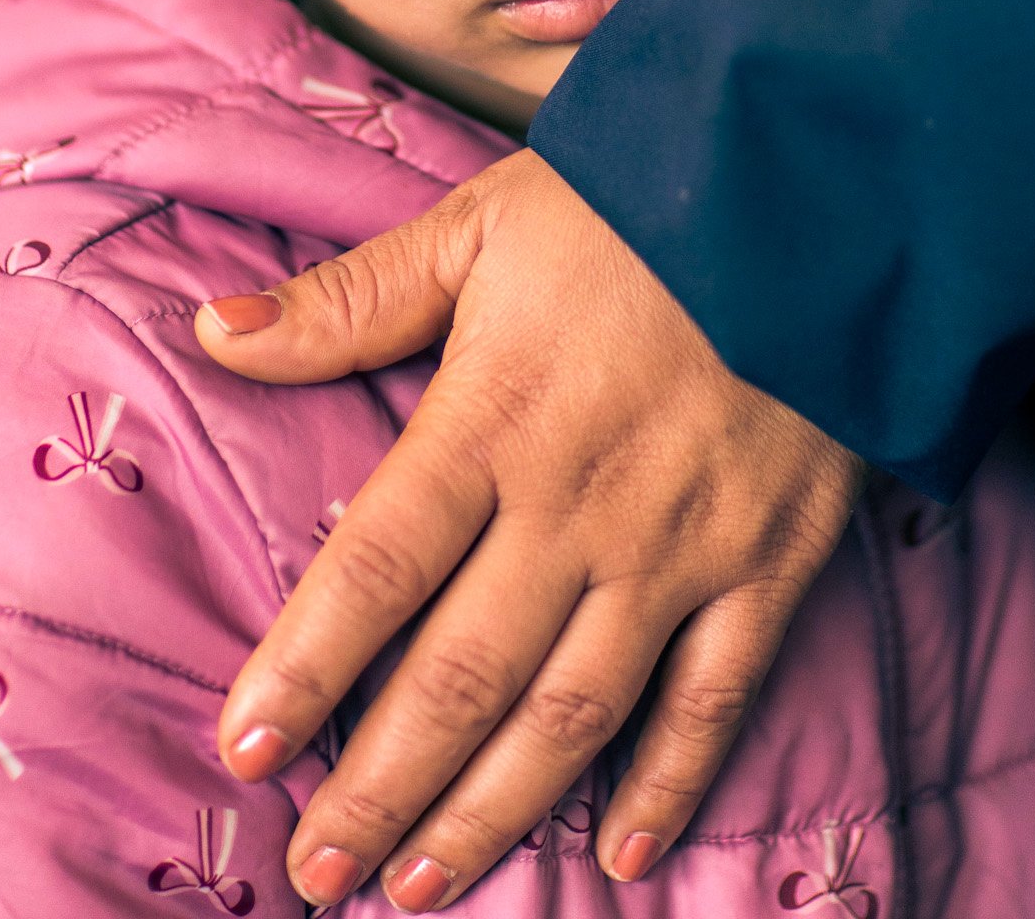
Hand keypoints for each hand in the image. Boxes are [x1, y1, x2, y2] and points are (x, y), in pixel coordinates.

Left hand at [194, 148, 863, 911]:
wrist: (821, 186)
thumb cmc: (636, 197)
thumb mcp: (481, 223)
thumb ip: (353, 297)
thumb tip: (213, 333)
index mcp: (495, 416)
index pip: (376, 566)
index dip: (305, 666)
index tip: (243, 753)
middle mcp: (580, 502)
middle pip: (462, 673)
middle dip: (380, 788)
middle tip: (315, 875)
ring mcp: (683, 543)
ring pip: (573, 712)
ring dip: (492, 812)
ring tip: (419, 888)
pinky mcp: (773, 559)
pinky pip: (715, 697)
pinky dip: (669, 783)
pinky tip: (619, 853)